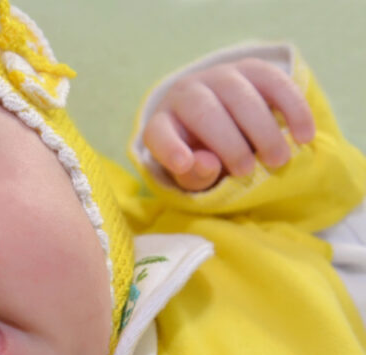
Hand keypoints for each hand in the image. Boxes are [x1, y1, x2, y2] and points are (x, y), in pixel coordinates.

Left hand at [143, 57, 315, 190]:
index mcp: (163, 124)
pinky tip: (304, 136)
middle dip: (228, 144)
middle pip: (204, 111)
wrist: (223, 123)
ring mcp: (219, 76)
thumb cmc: (202, 157)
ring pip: (240, 94)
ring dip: (263, 129)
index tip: (184, 164)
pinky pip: (274, 82)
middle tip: (247, 172)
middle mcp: (186, 93)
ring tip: (279, 160)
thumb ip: (195, 175)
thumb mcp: (194, 174)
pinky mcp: (252, 69)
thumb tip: (207, 163)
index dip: (170, 148)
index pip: (159, 133)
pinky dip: (292, 109)